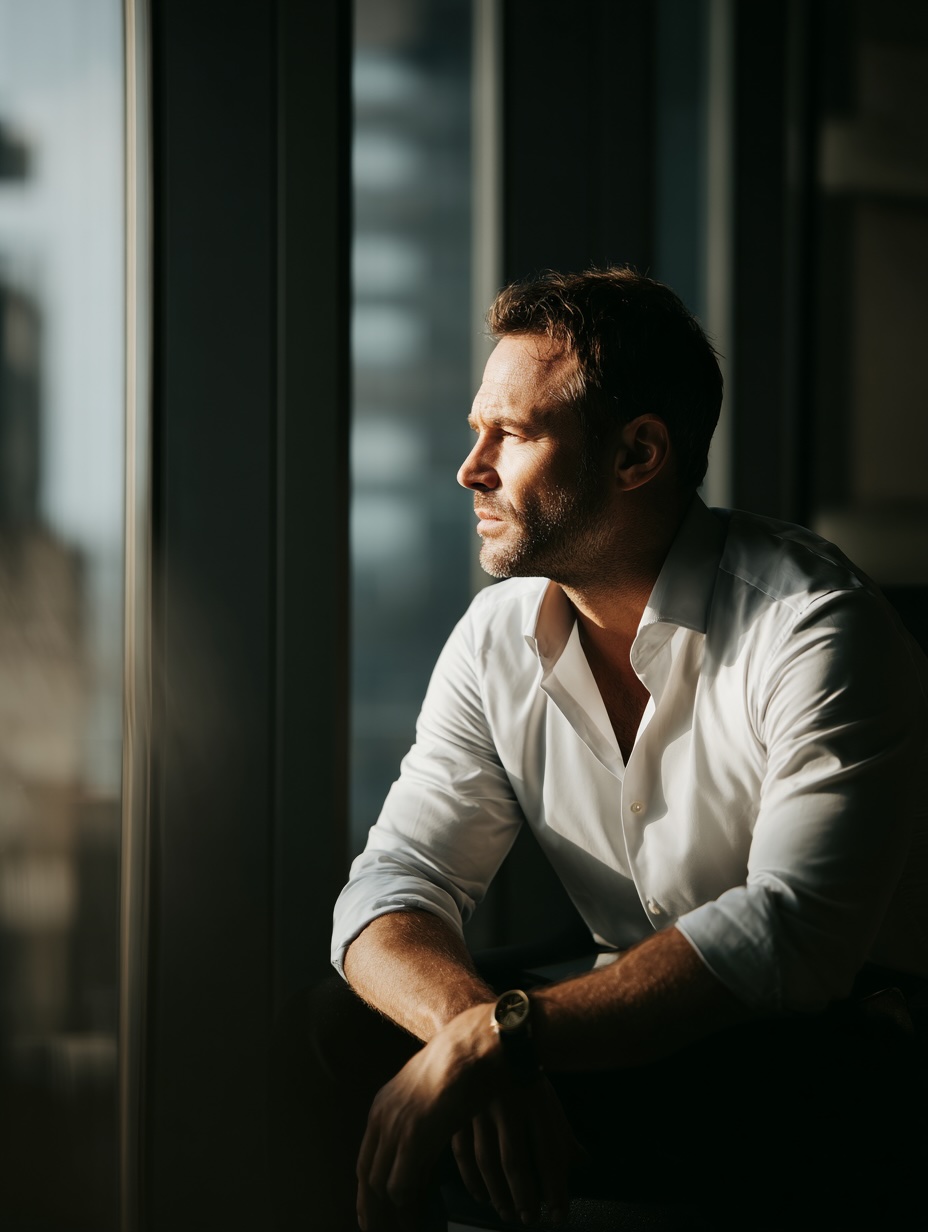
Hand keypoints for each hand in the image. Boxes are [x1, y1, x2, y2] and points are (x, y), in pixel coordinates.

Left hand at [356, 1003, 500, 1230]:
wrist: (475, 1045)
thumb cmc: (463, 1063)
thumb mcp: (431, 1092)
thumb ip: (421, 1121)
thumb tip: (422, 1152)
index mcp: (383, 1105)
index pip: (366, 1158)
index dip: (368, 1190)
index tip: (373, 1212)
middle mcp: (382, 1117)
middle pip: (367, 1176)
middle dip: (372, 1209)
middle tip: (378, 1231)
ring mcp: (396, 1127)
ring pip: (379, 1185)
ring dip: (391, 1214)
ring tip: (406, 1229)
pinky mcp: (414, 1137)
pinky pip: (400, 1185)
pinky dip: (407, 1206)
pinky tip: (418, 1216)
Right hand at [452, 1076, 584, 1225]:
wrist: (491, 1039)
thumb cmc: (524, 1076)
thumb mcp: (549, 1100)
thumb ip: (563, 1134)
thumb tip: (583, 1163)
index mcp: (536, 1100)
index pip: (549, 1153)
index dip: (555, 1188)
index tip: (558, 1213)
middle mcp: (508, 1104)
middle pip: (515, 1160)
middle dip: (524, 1196)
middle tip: (531, 1217)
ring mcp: (479, 1107)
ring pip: (486, 1160)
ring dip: (498, 1193)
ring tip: (509, 1212)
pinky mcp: (458, 1111)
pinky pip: (462, 1152)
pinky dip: (471, 1179)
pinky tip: (482, 1195)